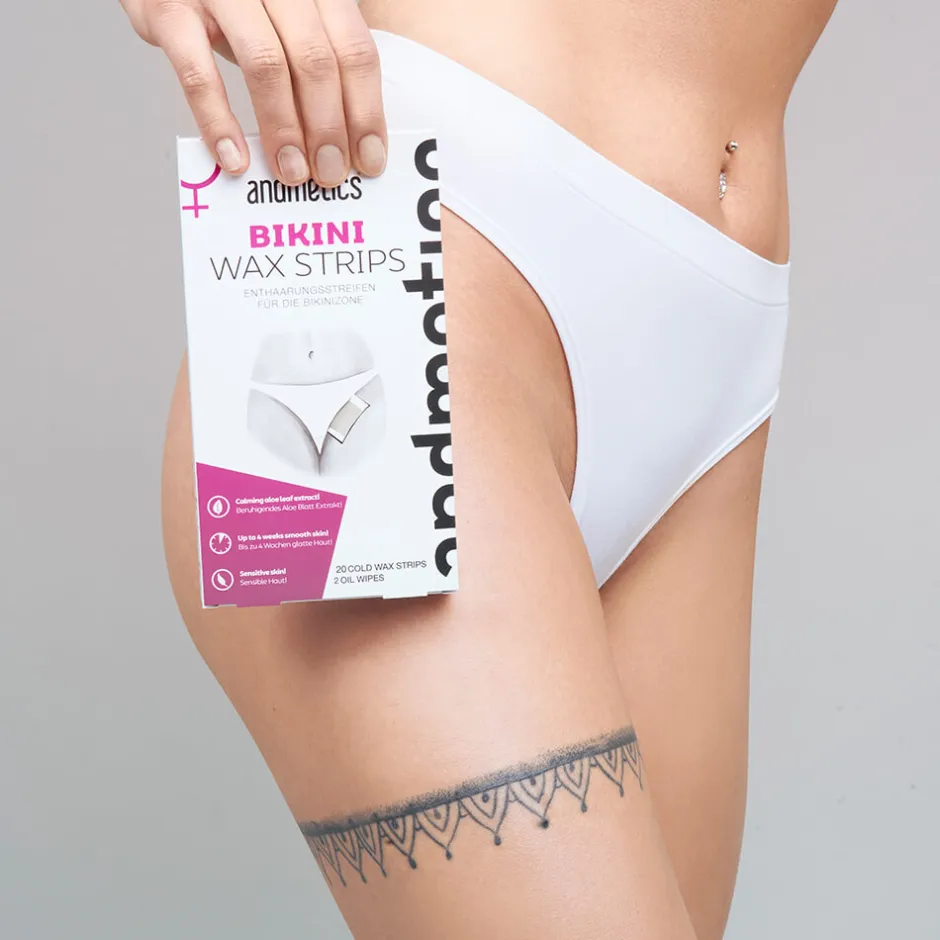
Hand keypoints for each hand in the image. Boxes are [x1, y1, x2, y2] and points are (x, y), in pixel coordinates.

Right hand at [120, 0, 386, 185]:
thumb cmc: (234, 5)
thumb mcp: (286, 21)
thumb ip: (314, 64)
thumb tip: (343, 142)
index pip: (354, 51)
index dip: (365, 111)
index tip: (369, 160)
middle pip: (315, 60)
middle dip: (328, 127)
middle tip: (330, 173)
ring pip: (266, 65)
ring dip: (283, 128)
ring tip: (291, 172)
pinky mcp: (169, 10)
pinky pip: (198, 73)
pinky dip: (218, 122)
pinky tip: (234, 158)